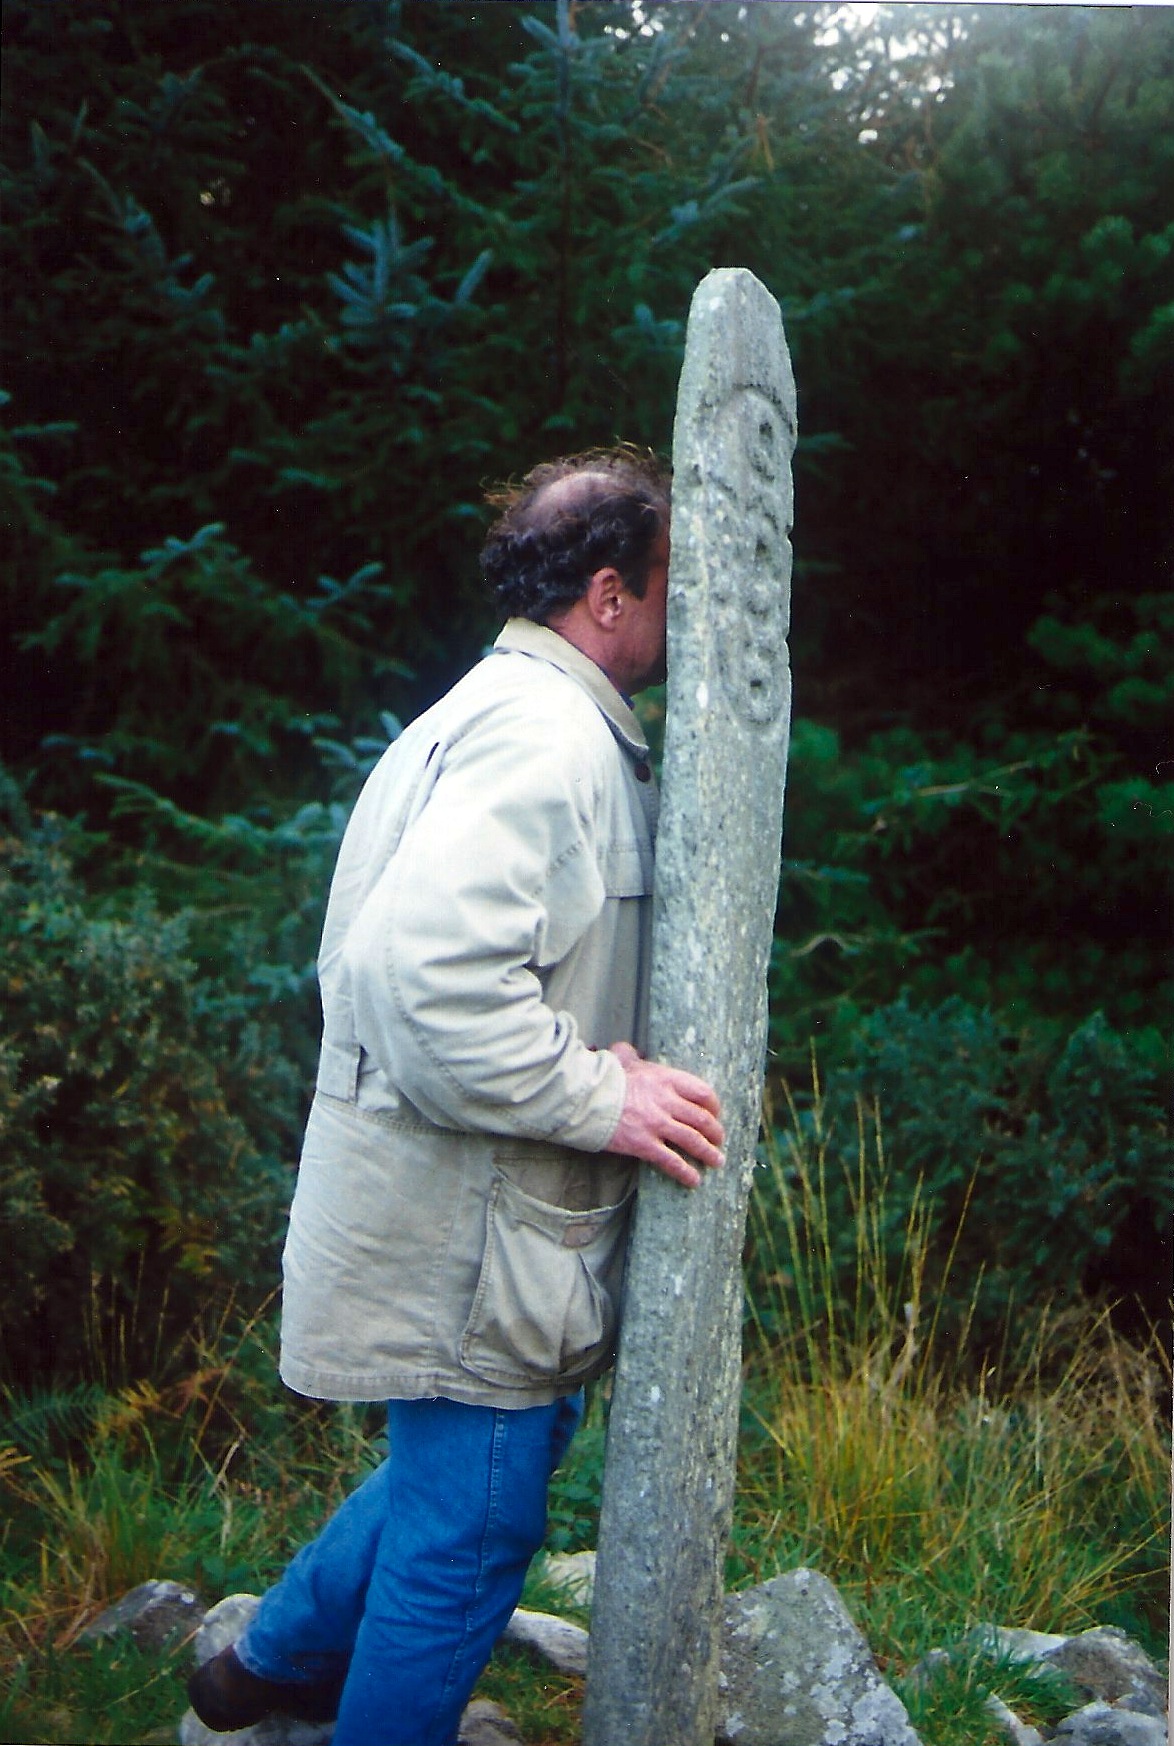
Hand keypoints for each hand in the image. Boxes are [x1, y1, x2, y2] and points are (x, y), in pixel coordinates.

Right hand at [605, 1042, 723, 1188]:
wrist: (586, 1098)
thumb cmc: (603, 1078)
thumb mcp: (621, 1060)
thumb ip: (629, 1055)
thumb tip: (625, 1049)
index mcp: (666, 1079)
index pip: (702, 1092)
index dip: (713, 1105)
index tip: (715, 1112)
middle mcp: (667, 1102)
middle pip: (701, 1119)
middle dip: (715, 1132)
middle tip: (719, 1140)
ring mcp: (657, 1125)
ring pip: (693, 1141)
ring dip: (708, 1152)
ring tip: (716, 1161)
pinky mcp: (645, 1145)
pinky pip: (672, 1161)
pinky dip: (685, 1172)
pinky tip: (694, 1180)